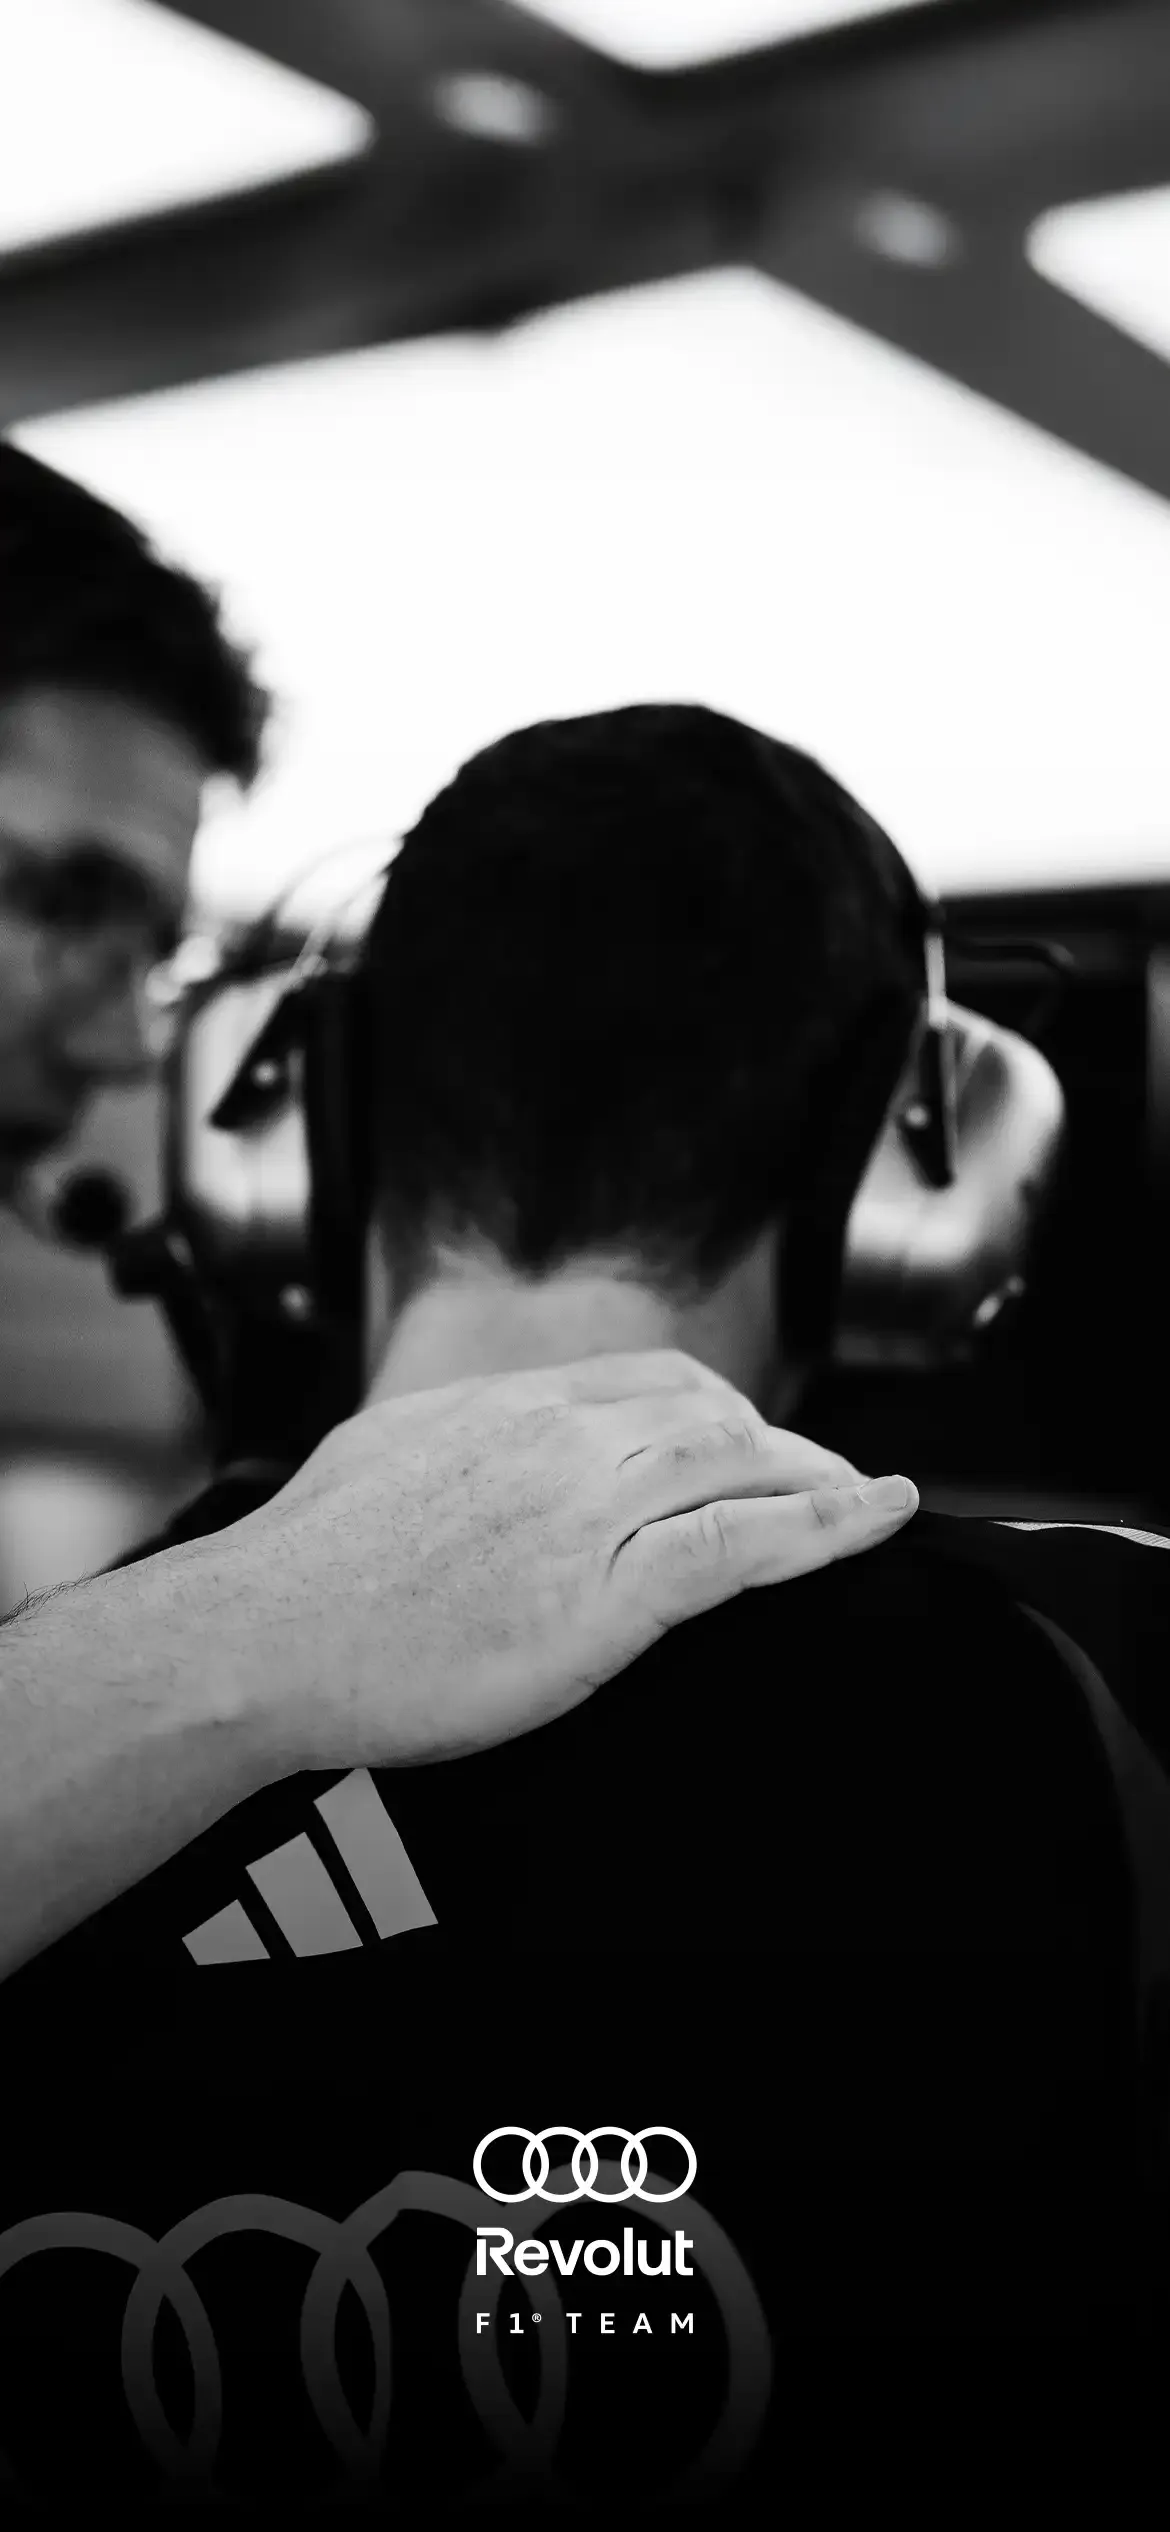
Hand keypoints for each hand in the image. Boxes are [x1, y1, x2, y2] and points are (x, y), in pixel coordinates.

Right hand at [197, 1350, 916, 1767]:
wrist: (257, 1636)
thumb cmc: (300, 1574)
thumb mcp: (382, 1463)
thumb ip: (452, 1452)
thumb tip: (472, 1463)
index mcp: (504, 1406)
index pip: (652, 1379)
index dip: (723, 1410)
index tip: (755, 1441)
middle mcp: (556, 1436)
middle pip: (712, 1415)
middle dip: (785, 1448)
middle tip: (828, 1486)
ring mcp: (584, 1509)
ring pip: (742, 1465)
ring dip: (822, 1482)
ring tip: (869, 1505)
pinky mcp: (603, 1592)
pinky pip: (742, 1545)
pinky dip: (827, 1527)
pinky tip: (879, 1519)